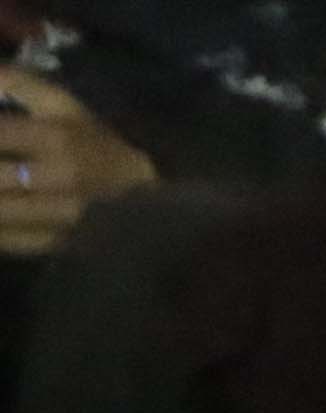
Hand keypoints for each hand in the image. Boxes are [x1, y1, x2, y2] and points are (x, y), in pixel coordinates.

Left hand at [0, 76, 154, 259]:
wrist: (139, 191)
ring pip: (0, 211)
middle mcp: (56, 180)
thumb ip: (18, 83)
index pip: (0, 134)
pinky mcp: (57, 243)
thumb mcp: (63, 104)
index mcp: (55, 140)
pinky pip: (9, 240)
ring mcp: (58, 217)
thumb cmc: (94, 140)